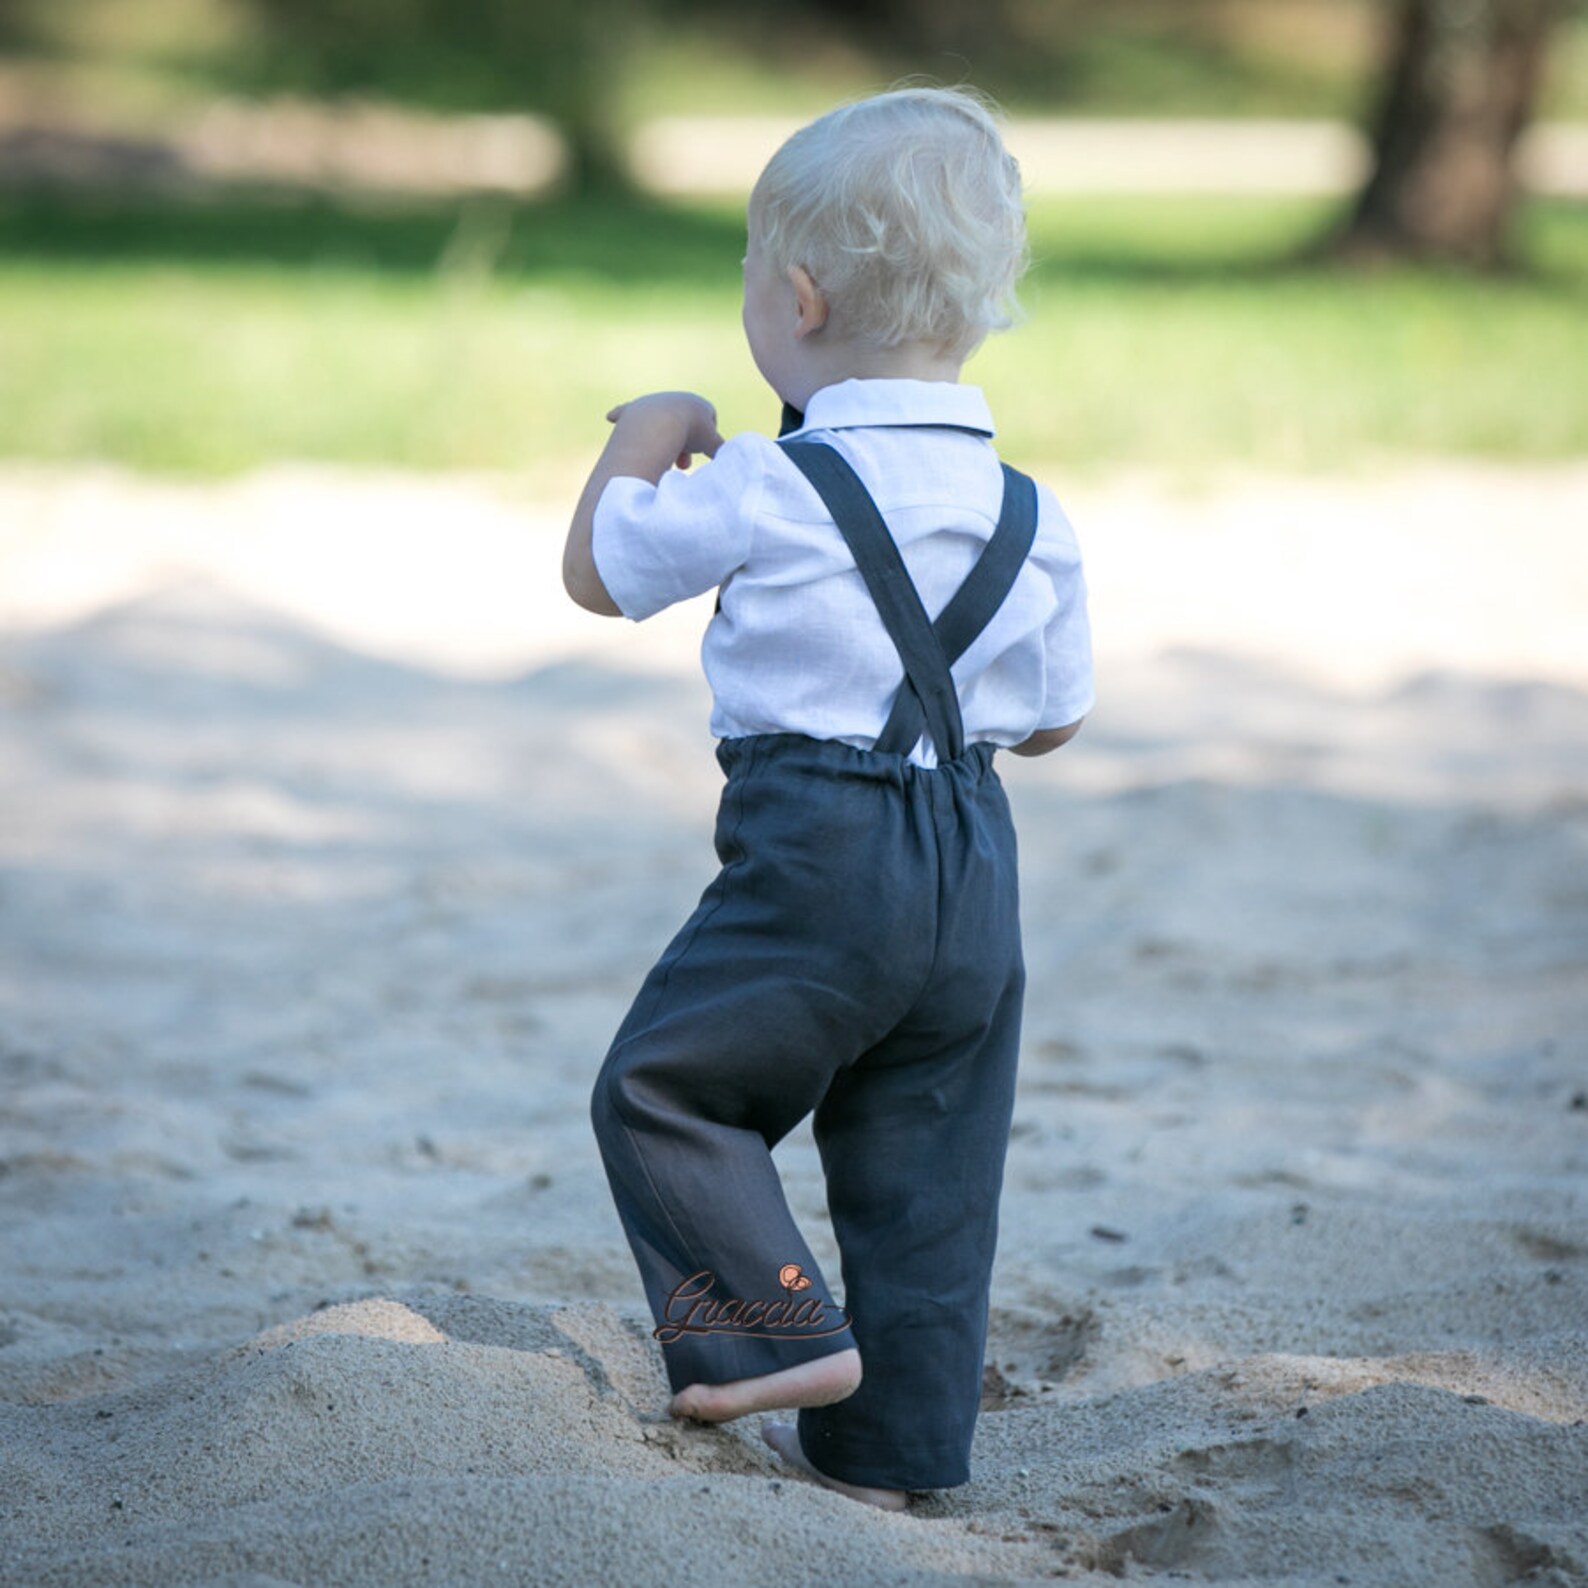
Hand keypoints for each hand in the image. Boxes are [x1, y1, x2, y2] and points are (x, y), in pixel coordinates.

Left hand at [606, 392, 724, 470]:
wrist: (656, 425)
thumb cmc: (688, 434)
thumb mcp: (711, 444)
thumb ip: (722, 450)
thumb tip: (735, 459)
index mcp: (697, 403)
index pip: (708, 419)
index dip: (706, 440)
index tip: (700, 455)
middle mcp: (674, 399)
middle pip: (683, 424)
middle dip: (684, 445)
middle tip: (682, 466)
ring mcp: (653, 403)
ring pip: (660, 424)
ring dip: (664, 443)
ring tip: (662, 459)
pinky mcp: (632, 411)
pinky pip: (626, 411)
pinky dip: (622, 415)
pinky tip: (611, 418)